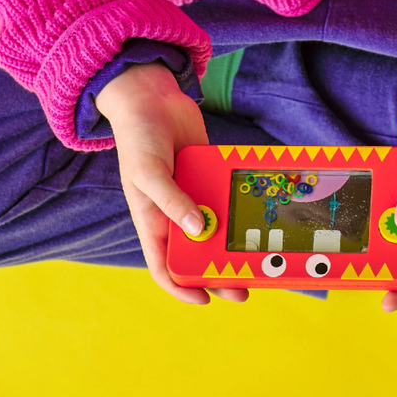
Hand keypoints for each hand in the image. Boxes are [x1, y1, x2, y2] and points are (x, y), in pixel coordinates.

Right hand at [95, 61, 248, 305]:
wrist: (151, 96)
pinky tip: (257, 211)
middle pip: (197, 252)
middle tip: (245, 285)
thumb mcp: (148, 172)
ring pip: (215, 226)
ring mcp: (193, 193)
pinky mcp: (208, 173)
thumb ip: (171, 201)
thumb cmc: (139, 137)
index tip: (206, 299)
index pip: (164, 265)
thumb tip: (197, 229)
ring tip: (257, 254)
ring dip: (232, 241)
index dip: (182, 287)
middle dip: (218, 271)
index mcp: (152, 220)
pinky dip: (237, 205)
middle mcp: (174, 212)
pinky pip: (224, 194)